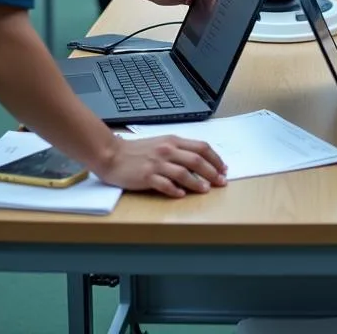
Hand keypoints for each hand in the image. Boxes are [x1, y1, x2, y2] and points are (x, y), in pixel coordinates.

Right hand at [99, 136, 226, 197]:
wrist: (113, 154)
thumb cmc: (138, 151)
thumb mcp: (161, 144)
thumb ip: (179, 151)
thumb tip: (200, 163)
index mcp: (173, 141)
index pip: (201, 147)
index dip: (215, 158)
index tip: (224, 168)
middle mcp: (167, 150)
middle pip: (196, 160)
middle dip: (212, 172)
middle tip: (221, 182)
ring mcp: (157, 163)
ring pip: (183, 173)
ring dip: (197, 182)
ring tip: (206, 190)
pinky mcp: (146, 176)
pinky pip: (164, 184)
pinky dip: (175, 190)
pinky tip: (182, 195)